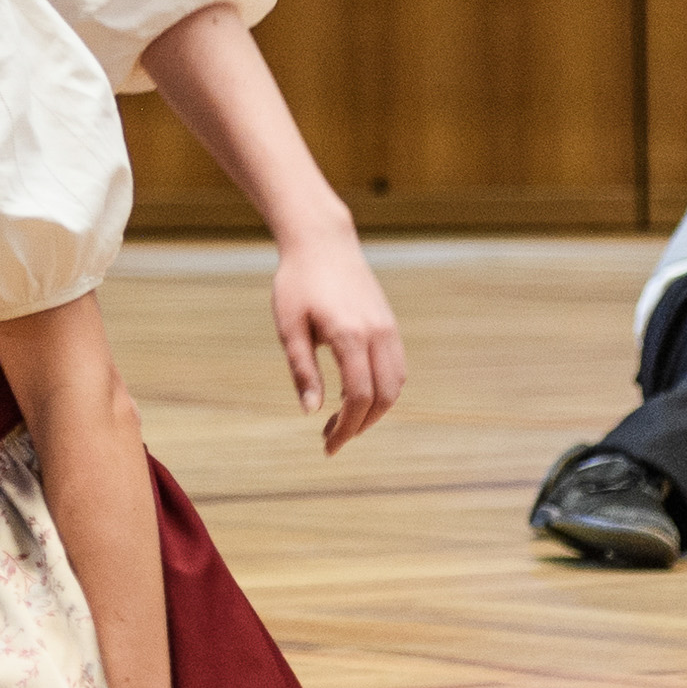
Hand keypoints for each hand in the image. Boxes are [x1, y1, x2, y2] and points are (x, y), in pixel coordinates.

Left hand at [270, 216, 405, 452]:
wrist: (322, 241)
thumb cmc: (297, 282)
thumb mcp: (289, 327)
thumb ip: (302, 370)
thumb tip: (312, 412)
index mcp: (349, 335)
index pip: (358, 397)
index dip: (346, 427)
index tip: (327, 446)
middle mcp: (377, 333)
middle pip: (383, 397)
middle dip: (361, 425)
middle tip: (332, 438)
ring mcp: (388, 328)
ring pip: (396, 385)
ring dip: (374, 410)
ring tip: (343, 420)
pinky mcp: (390, 324)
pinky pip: (396, 368)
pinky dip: (382, 389)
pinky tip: (354, 394)